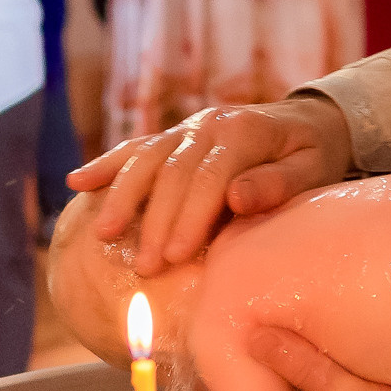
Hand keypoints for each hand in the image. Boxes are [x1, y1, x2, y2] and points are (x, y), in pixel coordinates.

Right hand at [66, 96, 353, 274]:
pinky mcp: (172, 137)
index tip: (176, 257)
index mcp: (243, 132)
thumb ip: (278, 184)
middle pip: (172, 173)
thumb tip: (238, 197)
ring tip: (104, 234)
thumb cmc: (312, 156)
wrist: (309, 122)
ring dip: (121, 196)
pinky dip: (106, 166)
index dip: (190, 217)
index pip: (208, 177)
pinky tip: (77, 183)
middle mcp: (207, 125)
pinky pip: (134, 149)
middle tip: (144, 268)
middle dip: (155, 221)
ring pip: (145, 159)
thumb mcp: (312, 170)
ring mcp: (185, 129)